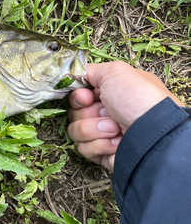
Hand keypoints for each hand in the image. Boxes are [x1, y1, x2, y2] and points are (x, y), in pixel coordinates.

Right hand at [67, 61, 184, 170]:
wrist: (153, 134)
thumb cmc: (139, 99)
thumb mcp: (114, 71)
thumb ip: (88, 70)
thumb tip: (70, 74)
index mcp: (109, 93)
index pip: (78, 93)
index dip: (78, 96)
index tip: (86, 98)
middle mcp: (106, 112)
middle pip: (74, 112)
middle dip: (88, 113)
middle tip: (107, 113)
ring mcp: (103, 133)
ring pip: (75, 130)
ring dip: (94, 128)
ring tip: (115, 129)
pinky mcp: (101, 152)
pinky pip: (83, 148)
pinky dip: (100, 144)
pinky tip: (117, 142)